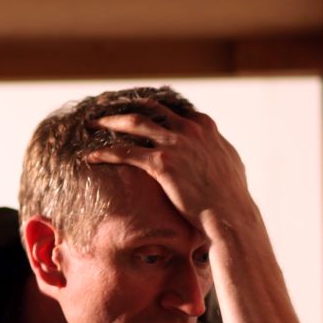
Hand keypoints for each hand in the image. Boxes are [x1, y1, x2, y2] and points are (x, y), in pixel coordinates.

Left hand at [89, 101, 255, 237]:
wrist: (229, 216)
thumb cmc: (231, 196)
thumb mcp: (229, 161)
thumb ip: (216, 147)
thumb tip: (213, 145)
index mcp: (203, 125)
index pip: (170, 107)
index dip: (149, 107)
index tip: (132, 109)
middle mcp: (189, 128)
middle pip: (149, 108)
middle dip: (124, 106)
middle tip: (105, 108)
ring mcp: (176, 143)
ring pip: (134, 123)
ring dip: (109, 121)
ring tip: (91, 125)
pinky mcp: (163, 163)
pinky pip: (126, 152)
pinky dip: (106, 152)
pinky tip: (91, 156)